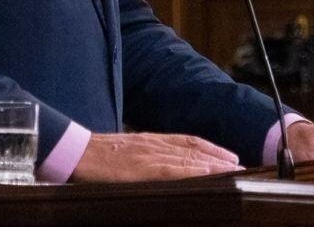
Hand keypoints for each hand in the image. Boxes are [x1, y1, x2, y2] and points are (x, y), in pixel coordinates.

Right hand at [70, 132, 241, 181]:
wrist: (71, 153)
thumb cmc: (93, 157)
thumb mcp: (123, 152)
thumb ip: (142, 157)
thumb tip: (157, 167)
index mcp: (148, 140)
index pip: (187, 141)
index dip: (210, 148)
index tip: (229, 155)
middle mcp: (152, 144)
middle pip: (193, 148)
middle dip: (219, 156)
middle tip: (242, 165)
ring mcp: (147, 156)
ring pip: (188, 158)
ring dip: (214, 164)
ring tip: (235, 170)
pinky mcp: (141, 169)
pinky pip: (173, 170)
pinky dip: (194, 171)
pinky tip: (209, 174)